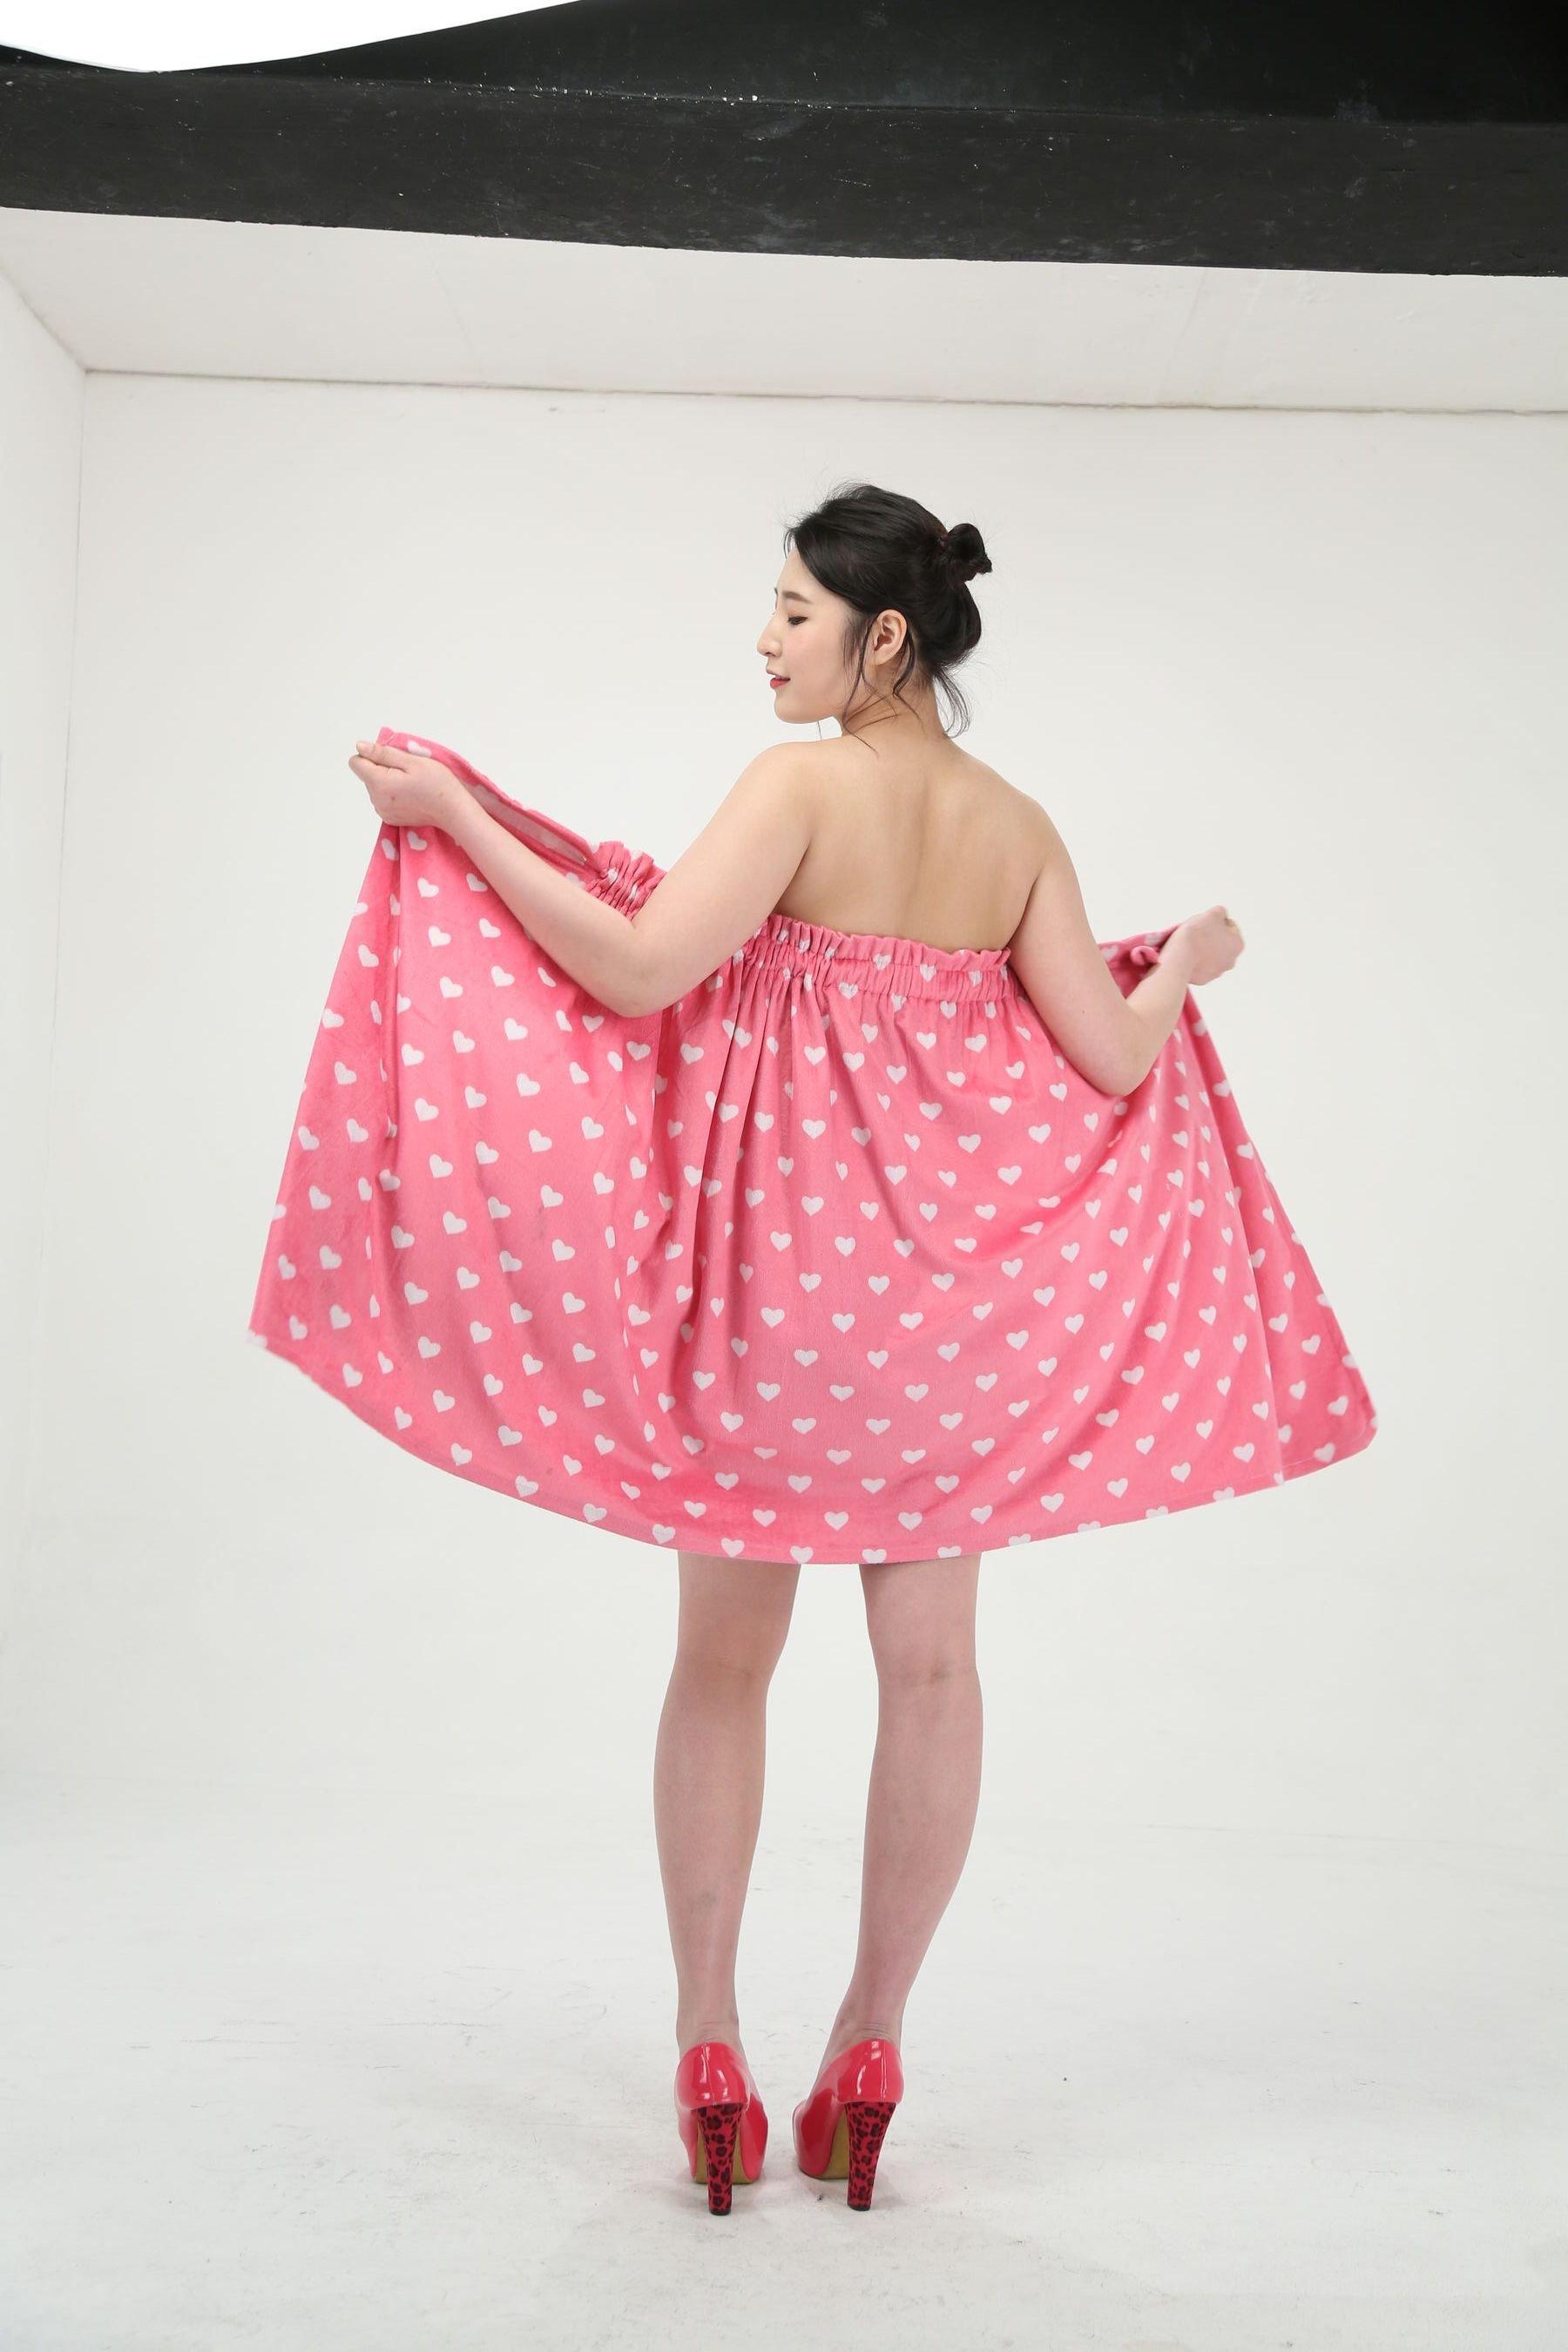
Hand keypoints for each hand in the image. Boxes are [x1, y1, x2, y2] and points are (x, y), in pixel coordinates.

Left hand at [348, 738, 463, 831]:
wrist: (452, 810)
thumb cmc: (437, 782)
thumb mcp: (411, 761)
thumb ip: (382, 753)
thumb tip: (360, 747)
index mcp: (379, 783)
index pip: (356, 762)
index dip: (372, 756)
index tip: (391, 760)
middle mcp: (376, 800)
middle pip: (366, 775)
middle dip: (382, 769)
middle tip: (406, 772)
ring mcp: (382, 811)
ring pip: (374, 786)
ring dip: (387, 781)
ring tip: (409, 784)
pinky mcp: (389, 818)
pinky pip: (382, 799)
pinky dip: (392, 794)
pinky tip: (409, 794)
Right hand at [1171, 902, 1244, 985]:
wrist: (1180, 955)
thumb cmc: (1198, 932)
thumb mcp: (1214, 912)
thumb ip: (1221, 911)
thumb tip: (1222, 915)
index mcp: (1238, 944)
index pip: (1230, 926)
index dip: (1216, 921)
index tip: (1205, 922)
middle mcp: (1231, 961)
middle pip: (1221, 943)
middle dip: (1211, 937)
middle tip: (1198, 932)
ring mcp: (1217, 972)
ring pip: (1211, 956)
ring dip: (1204, 949)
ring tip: (1191, 944)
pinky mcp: (1203, 980)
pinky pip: (1200, 967)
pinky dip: (1195, 961)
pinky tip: (1187, 955)